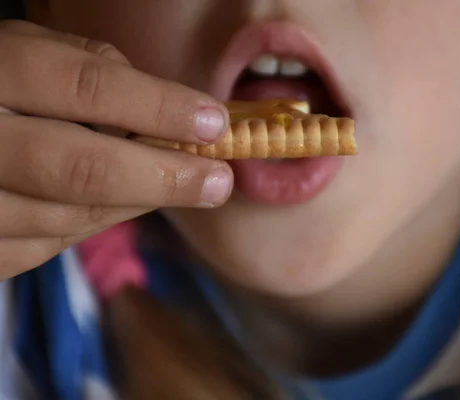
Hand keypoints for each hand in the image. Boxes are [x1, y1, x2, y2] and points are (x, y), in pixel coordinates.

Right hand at [0, 20, 232, 278]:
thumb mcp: (26, 50)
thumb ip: (89, 68)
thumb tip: (167, 108)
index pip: (84, 87)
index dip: (158, 108)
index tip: (214, 124)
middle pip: (80, 169)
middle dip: (162, 177)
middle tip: (218, 182)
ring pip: (68, 217)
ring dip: (136, 204)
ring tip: (179, 188)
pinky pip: (44, 247)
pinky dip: (92, 226)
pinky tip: (120, 205)